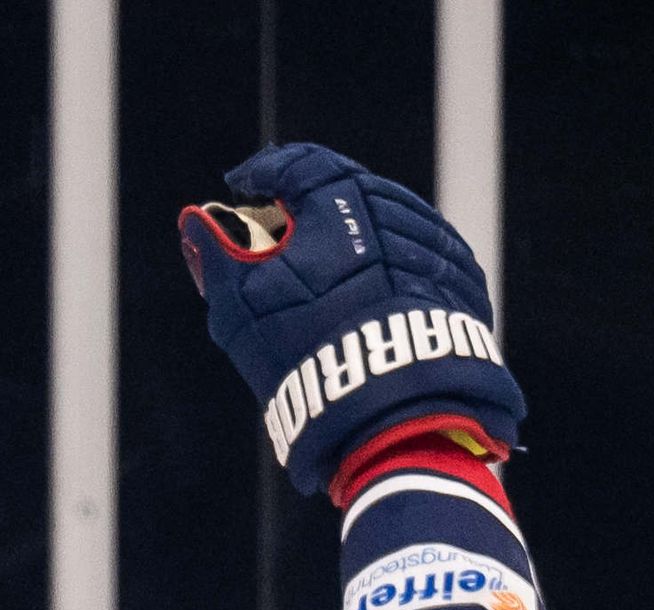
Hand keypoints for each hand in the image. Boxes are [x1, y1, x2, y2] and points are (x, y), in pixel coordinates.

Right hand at [178, 142, 519, 497]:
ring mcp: (432, 239)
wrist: (393, 403)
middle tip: (277, 234)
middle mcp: (393, 206)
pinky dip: (388, 264)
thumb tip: (194, 221)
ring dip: (353, 235)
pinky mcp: (459, 276)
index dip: (264, 173)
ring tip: (324, 271)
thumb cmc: (307, 349)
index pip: (297, 163)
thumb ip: (215, 255)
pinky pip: (415, 254)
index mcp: (339, 197)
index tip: (243, 187)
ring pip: (384, 220)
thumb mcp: (242, 305)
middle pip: (343, 188)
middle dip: (308, 206)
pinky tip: (367, 295)